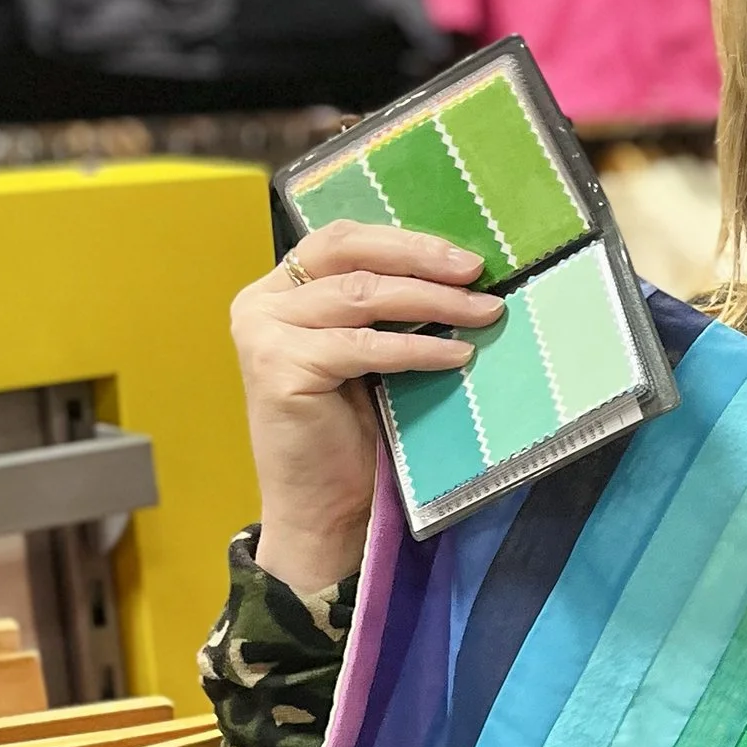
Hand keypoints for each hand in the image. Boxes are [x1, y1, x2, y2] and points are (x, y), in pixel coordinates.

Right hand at [229, 223, 501, 593]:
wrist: (323, 506)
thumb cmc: (354, 433)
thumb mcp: (372, 355)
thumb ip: (390, 311)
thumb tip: (461, 275)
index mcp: (282, 289)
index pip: (346, 240)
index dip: (408, 242)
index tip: (466, 257)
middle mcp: (263, 302)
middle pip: (351, 254)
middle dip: (421, 259)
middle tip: (477, 273)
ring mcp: (264, 332)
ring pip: (362, 296)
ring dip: (432, 303)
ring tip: (484, 314)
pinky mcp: (279, 368)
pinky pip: (364, 346)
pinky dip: (416, 349)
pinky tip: (457, 356)